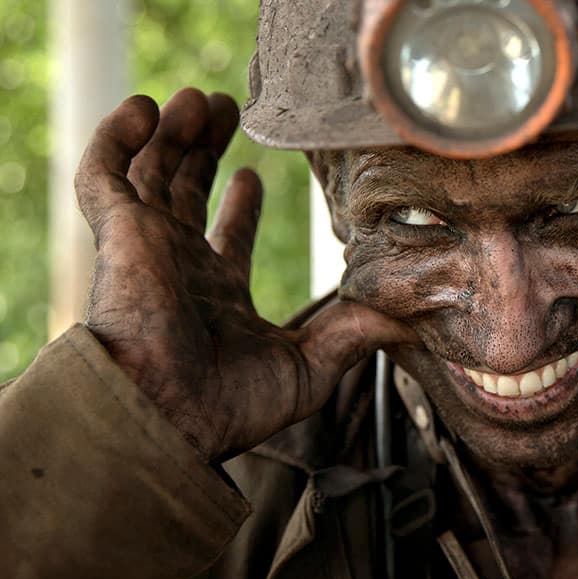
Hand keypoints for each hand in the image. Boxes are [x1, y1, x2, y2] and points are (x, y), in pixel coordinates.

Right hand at [75, 89, 416, 461]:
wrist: (171, 416)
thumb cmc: (233, 406)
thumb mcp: (312, 366)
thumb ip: (356, 332)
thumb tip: (410, 314)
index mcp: (219, 294)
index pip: (226, 238)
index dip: (238, 205)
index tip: (253, 176)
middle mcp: (180, 265)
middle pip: (186, 190)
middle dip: (205, 150)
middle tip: (228, 111)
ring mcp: (147, 247)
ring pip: (150, 171)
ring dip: (174, 133)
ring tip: (202, 99)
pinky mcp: (118, 233)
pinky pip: (102, 174)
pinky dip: (117, 137)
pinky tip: (145, 107)